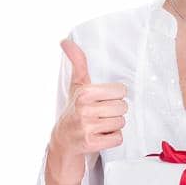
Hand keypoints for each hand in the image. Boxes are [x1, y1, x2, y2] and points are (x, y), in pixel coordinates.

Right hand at [47, 38, 126, 184]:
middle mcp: (84, 109)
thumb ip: (77, 63)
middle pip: (122, 108)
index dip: (115, 97)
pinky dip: (112, 138)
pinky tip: (100, 135)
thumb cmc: (74, 110)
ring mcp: (87, 127)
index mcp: (84, 92)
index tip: (103, 101)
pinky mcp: (91, 143)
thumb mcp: (76, 86)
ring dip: (113, 126)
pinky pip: (117, 138)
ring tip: (99, 125)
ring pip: (121, 123)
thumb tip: (65, 41)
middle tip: (100, 115)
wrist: (63, 140)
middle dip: (114, 112)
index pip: (121, 91)